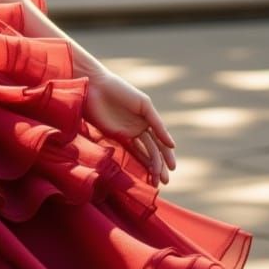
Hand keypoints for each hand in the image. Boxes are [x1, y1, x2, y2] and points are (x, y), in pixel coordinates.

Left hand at [82, 69, 176, 186]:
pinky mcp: (114, 136)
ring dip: (150, 168)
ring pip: (142, 154)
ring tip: (156, 182)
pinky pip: (128, 151)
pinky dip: (137, 162)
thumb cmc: (121, 90)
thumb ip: (157, 124)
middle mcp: (139, 129)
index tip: (172, 168)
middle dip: (159, 166)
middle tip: (164, 181)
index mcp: (148, 120)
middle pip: (153, 151)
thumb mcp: (144, 104)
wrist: (95, 86)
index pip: (160, 142)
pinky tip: (143, 173)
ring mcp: (127, 134)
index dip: (167, 155)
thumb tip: (172, 145)